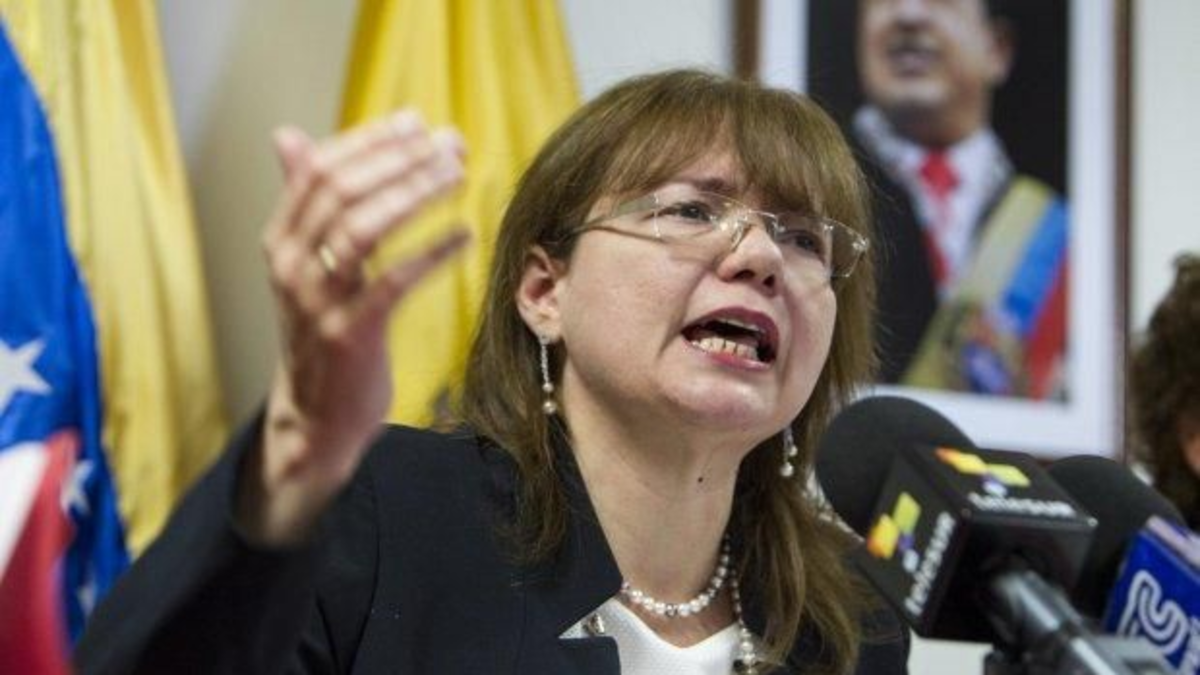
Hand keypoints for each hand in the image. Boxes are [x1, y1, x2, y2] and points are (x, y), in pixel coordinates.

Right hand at [240, 111, 468, 544]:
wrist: (317, 419)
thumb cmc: (323, 332)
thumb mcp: (307, 265)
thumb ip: (305, 203)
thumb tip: (287, 135)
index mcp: (280, 241)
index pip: (319, 171)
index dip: (370, 141)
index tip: (417, 122)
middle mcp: (289, 265)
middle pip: (341, 190)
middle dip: (400, 159)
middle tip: (451, 144)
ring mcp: (315, 301)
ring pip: (362, 227)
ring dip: (415, 193)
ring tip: (458, 174)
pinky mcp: (348, 335)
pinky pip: (393, 283)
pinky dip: (431, 253)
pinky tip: (463, 234)